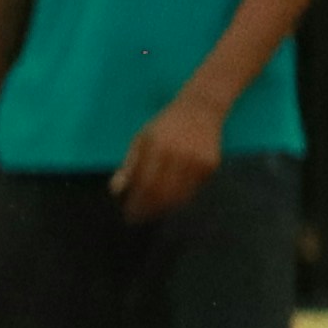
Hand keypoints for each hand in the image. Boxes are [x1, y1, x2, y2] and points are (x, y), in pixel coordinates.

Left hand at [111, 91, 224, 220]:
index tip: (129, 214)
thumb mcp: (141, 138)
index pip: (145, 184)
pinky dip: (180, 198)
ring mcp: (197, 161)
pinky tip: (170, 199)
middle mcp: (178, 155)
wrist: (201, 109)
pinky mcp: (211, 165)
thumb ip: (129, 165)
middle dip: (149, 209)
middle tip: (139, 218)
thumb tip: (116, 190)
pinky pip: (193, 189)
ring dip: (164, 208)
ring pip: (179, 196)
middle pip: (162, 193)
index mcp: (157, 147)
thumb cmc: (165, 125)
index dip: (137, 203)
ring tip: (152, 212)